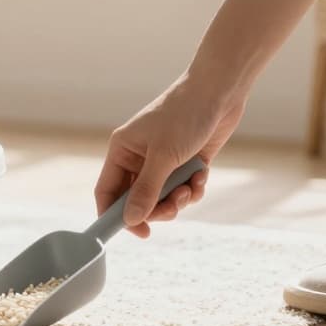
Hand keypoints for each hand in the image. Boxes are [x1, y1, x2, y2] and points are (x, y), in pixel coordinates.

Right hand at [96, 73, 243, 237]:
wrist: (218, 92)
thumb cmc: (183, 117)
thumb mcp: (163, 157)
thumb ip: (146, 191)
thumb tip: (129, 221)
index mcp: (122, 151)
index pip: (107, 191)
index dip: (115, 216)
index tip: (137, 232)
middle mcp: (138, 158)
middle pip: (137, 200)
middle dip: (157, 208)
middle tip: (173, 208)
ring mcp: (162, 161)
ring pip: (163, 198)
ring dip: (178, 199)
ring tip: (191, 187)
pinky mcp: (185, 164)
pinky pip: (183, 189)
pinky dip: (193, 188)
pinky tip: (202, 174)